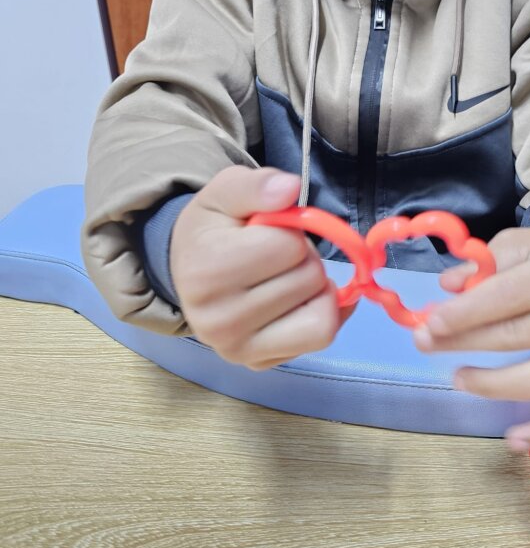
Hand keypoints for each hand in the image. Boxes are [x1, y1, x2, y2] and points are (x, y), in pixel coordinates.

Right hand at [170, 166, 352, 367]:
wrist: (187, 270)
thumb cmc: (213, 229)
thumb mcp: (225, 192)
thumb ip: (256, 184)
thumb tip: (290, 188)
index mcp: (209, 272)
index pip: (290, 247)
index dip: (289, 231)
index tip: (264, 232)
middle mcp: (220, 321)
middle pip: (309, 278)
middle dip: (303, 259)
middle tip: (273, 256)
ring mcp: (238, 349)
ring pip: (322, 312)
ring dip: (315, 287)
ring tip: (283, 277)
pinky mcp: (257, 363)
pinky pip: (320, 336)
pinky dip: (324, 312)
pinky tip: (302, 299)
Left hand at [413, 226, 529, 449]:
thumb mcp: (525, 245)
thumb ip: (485, 265)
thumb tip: (448, 288)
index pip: (510, 296)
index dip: (466, 313)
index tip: (430, 324)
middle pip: (520, 337)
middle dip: (466, 343)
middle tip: (425, 343)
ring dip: (492, 385)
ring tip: (459, 378)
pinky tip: (513, 439)